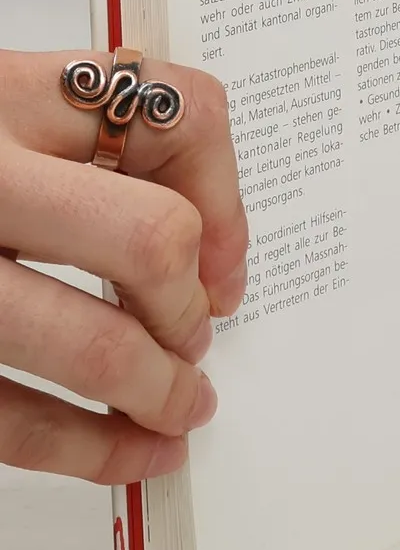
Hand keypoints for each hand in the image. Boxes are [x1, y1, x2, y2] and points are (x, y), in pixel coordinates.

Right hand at [0, 49, 247, 481]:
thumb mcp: (3, 105)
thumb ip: (95, 142)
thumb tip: (210, 251)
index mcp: (6, 97)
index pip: (174, 117)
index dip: (228, 196)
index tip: (226, 258)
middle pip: (149, 238)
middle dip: (189, 306)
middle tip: (196, 336)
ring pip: (87, 343)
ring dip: (156, 391)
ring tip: (179, 407)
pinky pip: (7, 417)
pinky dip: (86, 449)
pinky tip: (126, 452)